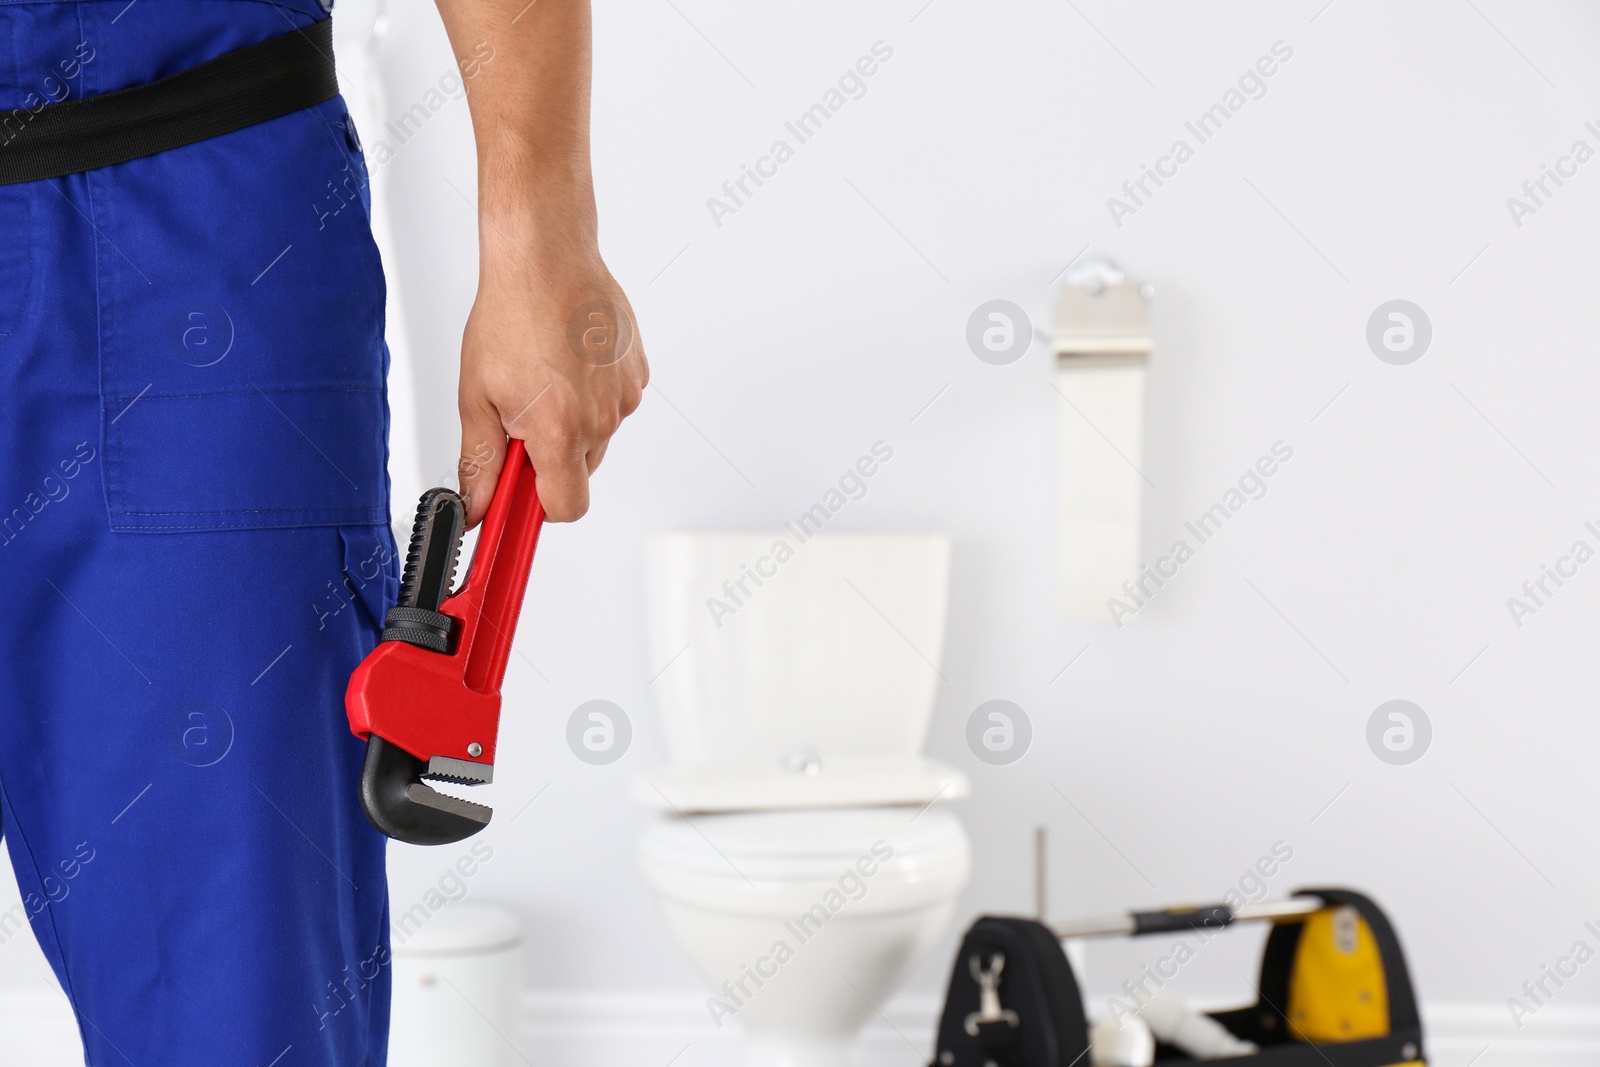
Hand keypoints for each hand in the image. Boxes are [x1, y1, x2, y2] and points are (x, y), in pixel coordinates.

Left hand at [456, 241, 646, 525]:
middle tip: (521, 412)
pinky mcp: (638, 372)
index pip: (566, 508)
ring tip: (545, 375)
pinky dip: (593, 393)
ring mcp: (625, 395)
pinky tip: (569, 360)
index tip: (520, 492)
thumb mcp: (478, 396)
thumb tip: (475, 507)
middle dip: (551, 454)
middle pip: (580, 470)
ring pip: (598, 435)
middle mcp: (602, 418)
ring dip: (573, 421)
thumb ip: (480, 462)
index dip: (540, 505)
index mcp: (560, 430)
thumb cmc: (511, 314)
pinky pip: (614, 404)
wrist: (545, 256)